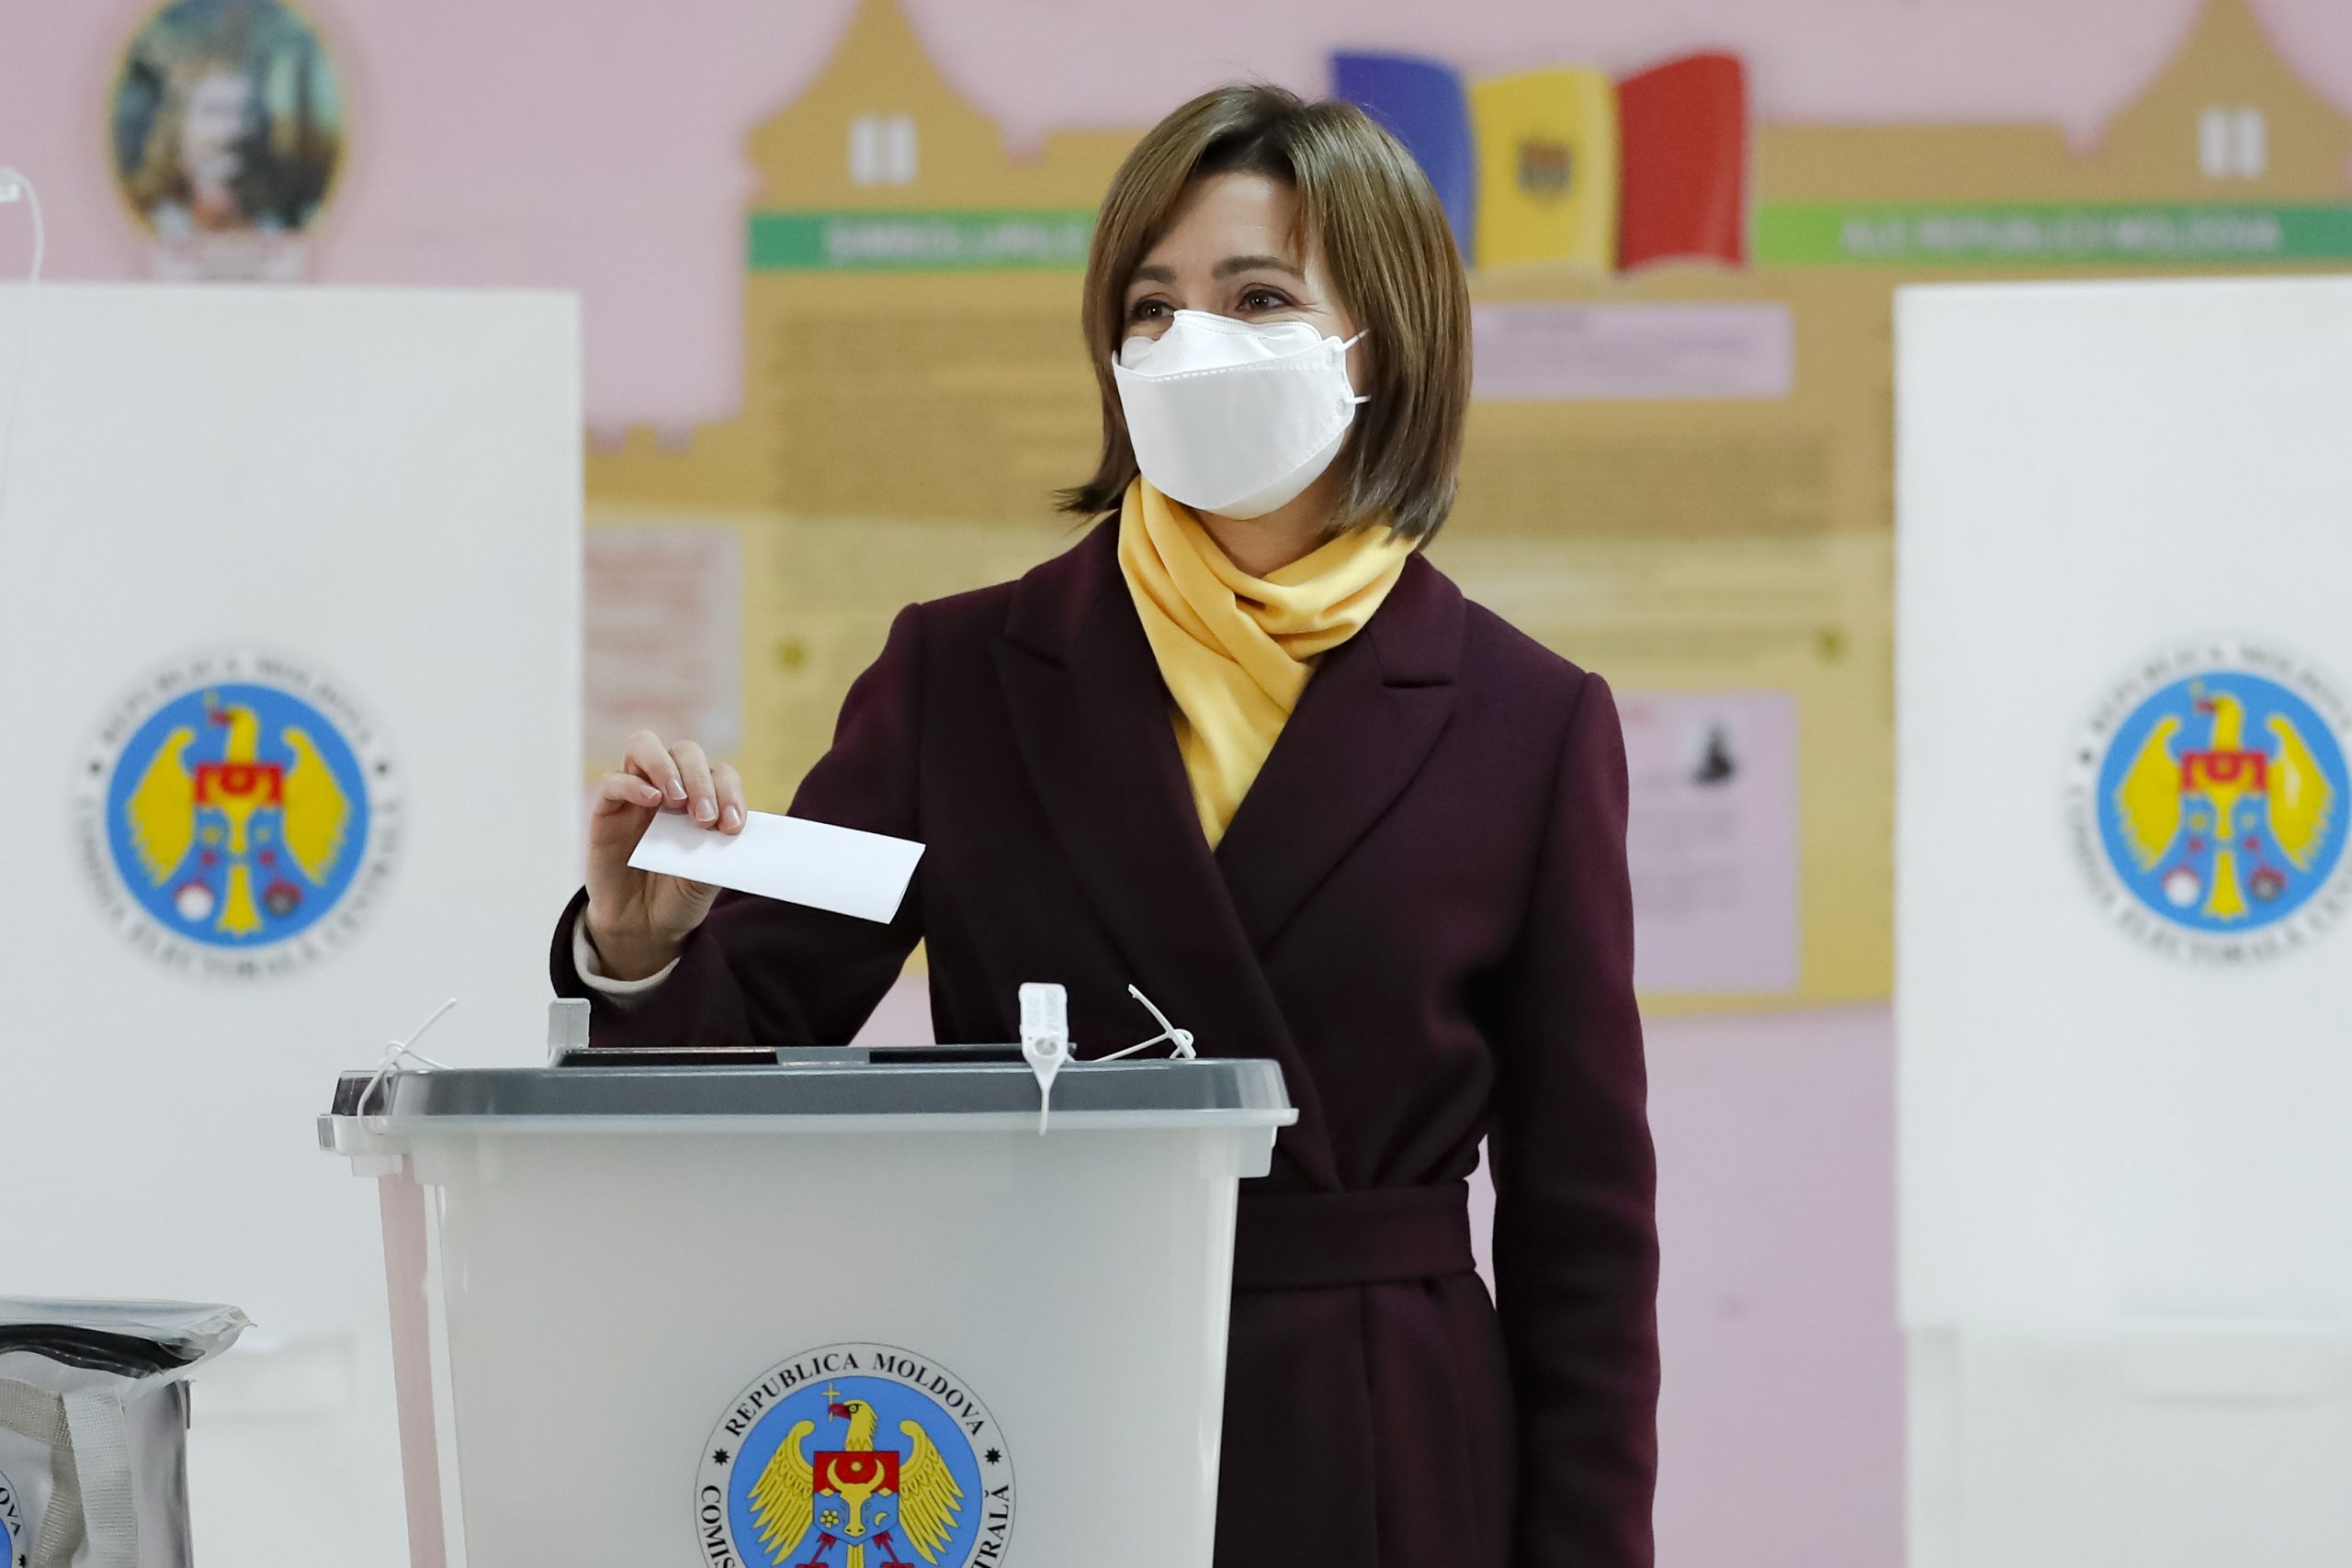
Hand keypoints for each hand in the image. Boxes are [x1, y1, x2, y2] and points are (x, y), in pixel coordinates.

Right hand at [584, 731, 746, 979]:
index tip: (731, 826)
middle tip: (704, 818)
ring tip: (678, 800)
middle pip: (686, 752)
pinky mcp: (607, 809)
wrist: (644, 924)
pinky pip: (613, 781)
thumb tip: (728, 826)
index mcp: (703, 798)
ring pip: (644, 746)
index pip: (720, 773)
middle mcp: (670, 788)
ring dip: (666, 767)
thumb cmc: (680, 893)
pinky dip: (633, 784)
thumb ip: (716, 848)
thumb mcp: (708, 874)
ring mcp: (637, 794)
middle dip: (700, 779)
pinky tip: (651, 801)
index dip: (729, 792)